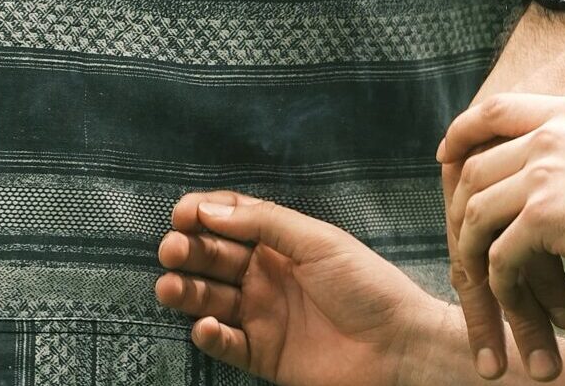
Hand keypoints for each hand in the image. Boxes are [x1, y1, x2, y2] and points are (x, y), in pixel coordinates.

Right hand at [155, 189, 447, 385]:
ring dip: (186, 292)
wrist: (396, 345)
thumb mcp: (318, 241)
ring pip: (211, 300)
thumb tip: (212, 210)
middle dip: (189, 251)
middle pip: (215, 258)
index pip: (233, 220)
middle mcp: (267, 276)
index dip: (206, 214)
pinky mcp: (262, 355)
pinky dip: (209, 335)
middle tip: (171, 249)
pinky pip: (225, 343)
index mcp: (282, 243)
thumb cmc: (366, 284)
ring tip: (169, 287)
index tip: (181, 213)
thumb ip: (266, 224)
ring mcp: (263, 315)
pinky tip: (206, 325)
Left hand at [442, 94, 564, 379]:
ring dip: (476, 258)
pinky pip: (498, 256)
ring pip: (477, 216)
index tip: (446, 154)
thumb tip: (540, 179)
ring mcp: (542, 172)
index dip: (463, 132)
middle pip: (475, 169)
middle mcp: (549, 134)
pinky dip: (501, 286)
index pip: (494, 109)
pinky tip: (514, 303)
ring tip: (485, 288)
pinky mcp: (543, 216)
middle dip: (461, 211)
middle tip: (461, 244)